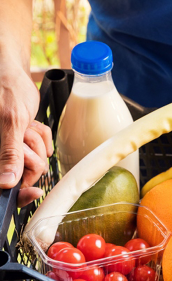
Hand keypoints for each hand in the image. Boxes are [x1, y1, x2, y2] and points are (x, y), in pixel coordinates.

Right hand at [0, 65, 52, 206]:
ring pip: (35, 162)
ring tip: (26, 126)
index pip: (4, 184)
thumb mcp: (10, 122)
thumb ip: (9, 154)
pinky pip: (41, 150)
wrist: (12, 72)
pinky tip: (32, 124)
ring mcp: (9, 148)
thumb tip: (6, 182)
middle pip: (24, 175)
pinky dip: (42, 137)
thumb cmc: (6, 89)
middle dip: (31, 158)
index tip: (34, 192)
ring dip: (36, 142)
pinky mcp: (21, 142)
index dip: (19, 192)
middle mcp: (0, 153)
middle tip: (24, 139)